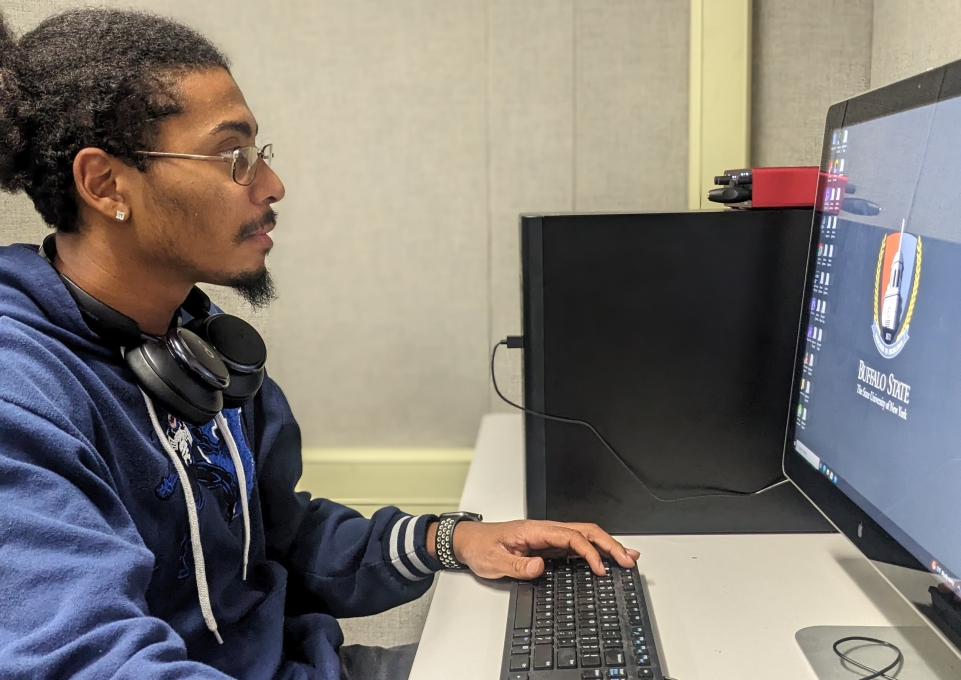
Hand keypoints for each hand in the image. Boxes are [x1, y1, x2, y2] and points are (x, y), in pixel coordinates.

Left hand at [431, 519, 639, 579]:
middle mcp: (545, 531)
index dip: (589, 552)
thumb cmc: (480, 547)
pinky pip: (576, 546)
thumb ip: (516, 565)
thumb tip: (539, 567)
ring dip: (606, 546)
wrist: (468, 542)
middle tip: (627, 560)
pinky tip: (605, 559)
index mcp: (535, 530)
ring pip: (584, 537)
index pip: (571, 536)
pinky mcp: (547, 547)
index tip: (600, 568)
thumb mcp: (493, 560)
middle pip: (585, 532)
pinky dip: (594, 552)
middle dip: (609, 545)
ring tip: (626, 557)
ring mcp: (548, 538)